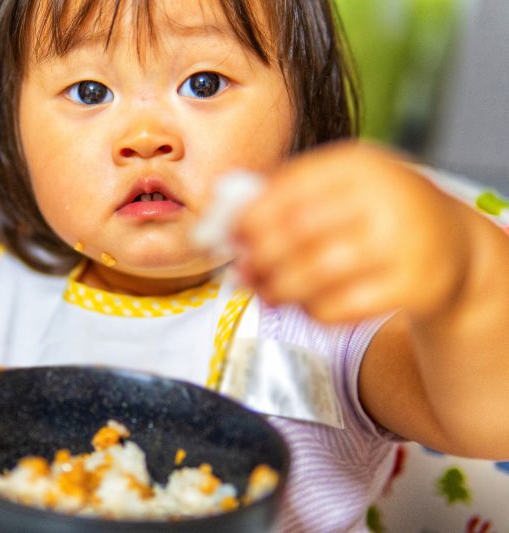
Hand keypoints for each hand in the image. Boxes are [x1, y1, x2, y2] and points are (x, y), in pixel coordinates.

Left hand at [234, 141, 469, 322]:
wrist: (452, 245)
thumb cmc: (377, 213)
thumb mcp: (342, 186)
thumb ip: (287, 193)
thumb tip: (224, 214)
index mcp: (359, 165)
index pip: (290, 189)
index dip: (250, 217)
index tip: (228, 236)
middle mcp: (384, 198)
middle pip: (299, 230)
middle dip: (259, 255)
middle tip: (239, 271)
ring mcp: (402, 243)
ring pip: (317, 272)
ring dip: (278, 287)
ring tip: (263, 292)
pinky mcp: (413, 285)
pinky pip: (343, 305)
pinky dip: (312, 310)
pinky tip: (303, 305)